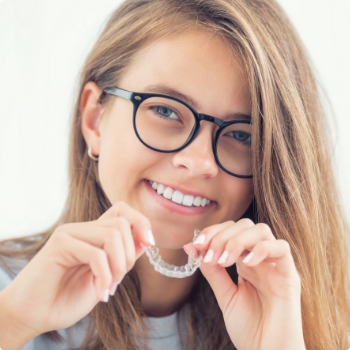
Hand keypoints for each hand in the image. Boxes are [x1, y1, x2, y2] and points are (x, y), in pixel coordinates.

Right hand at [1, 201, 153, 337]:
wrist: (32, 316)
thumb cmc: (67, 297)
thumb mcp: (106, 277)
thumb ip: (123, 257)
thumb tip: (146, 239)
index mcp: (93, 234)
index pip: (122, 210)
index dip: (141, 222)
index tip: (150, 243)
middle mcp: (82, 229)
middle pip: (122, 223)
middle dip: (129, 255)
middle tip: (117, 281)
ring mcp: (70, 233)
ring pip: (112, 235)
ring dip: (118, 267)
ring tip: (108, 288)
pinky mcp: (59, 245)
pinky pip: (96, 254)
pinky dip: (105, 277)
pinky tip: (100, 294)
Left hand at [184, 219, 305, 349]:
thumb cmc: (249, 328)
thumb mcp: (225, 295)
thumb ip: (212, 271)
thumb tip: (192, 246)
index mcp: (246, 261)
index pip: (232, 230)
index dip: (213, 232)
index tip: (196, 245)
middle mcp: (261, 259)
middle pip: (245, 225)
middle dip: (223, 235)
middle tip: (210, 253)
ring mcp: (276, 266)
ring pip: (262, 231)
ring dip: (238, 240)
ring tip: (224, 260)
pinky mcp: (289, 276)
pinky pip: (281, 249)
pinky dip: (261, 249)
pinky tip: (245, 263)